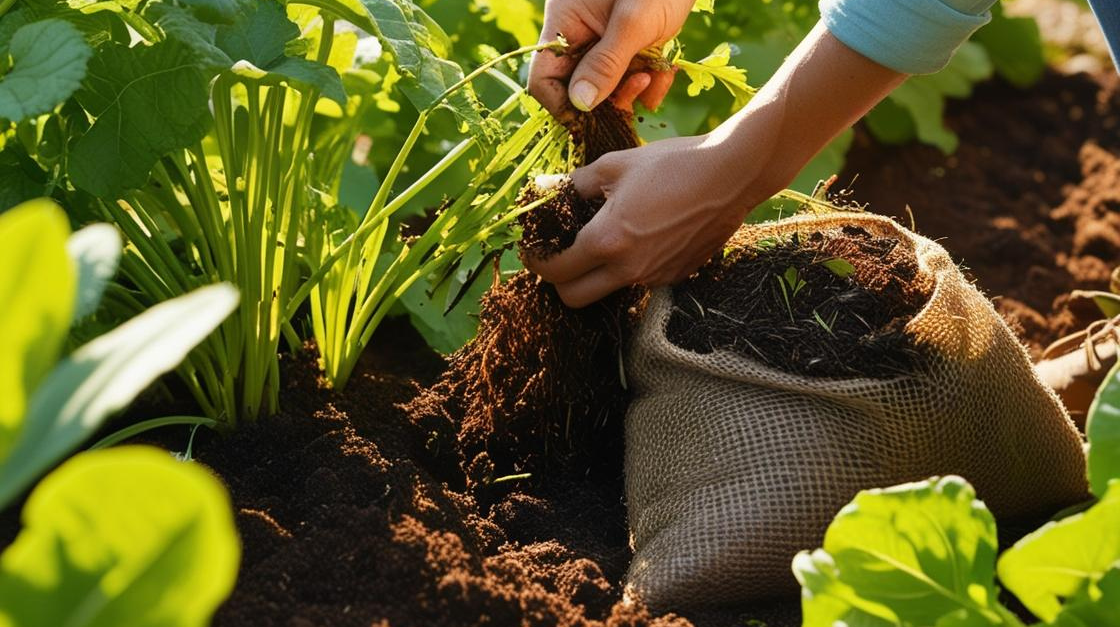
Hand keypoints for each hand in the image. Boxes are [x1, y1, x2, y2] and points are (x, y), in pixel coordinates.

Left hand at [523, 134, 763, 307]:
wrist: (732, 174)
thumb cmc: (672, 163)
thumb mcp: (614, 165)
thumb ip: (573, 184)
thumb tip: (546, 190)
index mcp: (606, 240)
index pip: (555, 270)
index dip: (536, 260)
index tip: (534, 247)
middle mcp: (628, 269)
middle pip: (573, 299)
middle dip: (559, 281)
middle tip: (560, 254)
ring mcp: (655, 277)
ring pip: (607, 291)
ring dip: (594, 275)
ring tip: (600, 241)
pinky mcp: (676, 276)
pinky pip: (639, 282)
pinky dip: (626, 268)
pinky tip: (637, 237)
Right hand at [529, 0, 692, 118]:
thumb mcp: (633, 21)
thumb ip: (606, 63)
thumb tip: (580, 104)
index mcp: (565, 25)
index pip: (544, 78)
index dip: (563, 104)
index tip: (592, 118)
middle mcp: (580, 38)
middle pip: (577, 89)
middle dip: (607, 100)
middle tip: (637, 89)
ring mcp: (606, 44)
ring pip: (608, 89)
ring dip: (632, 93)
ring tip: (654, 77)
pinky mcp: (631, 48)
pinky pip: (631, 80)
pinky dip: (649, 85)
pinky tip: (665, 73)